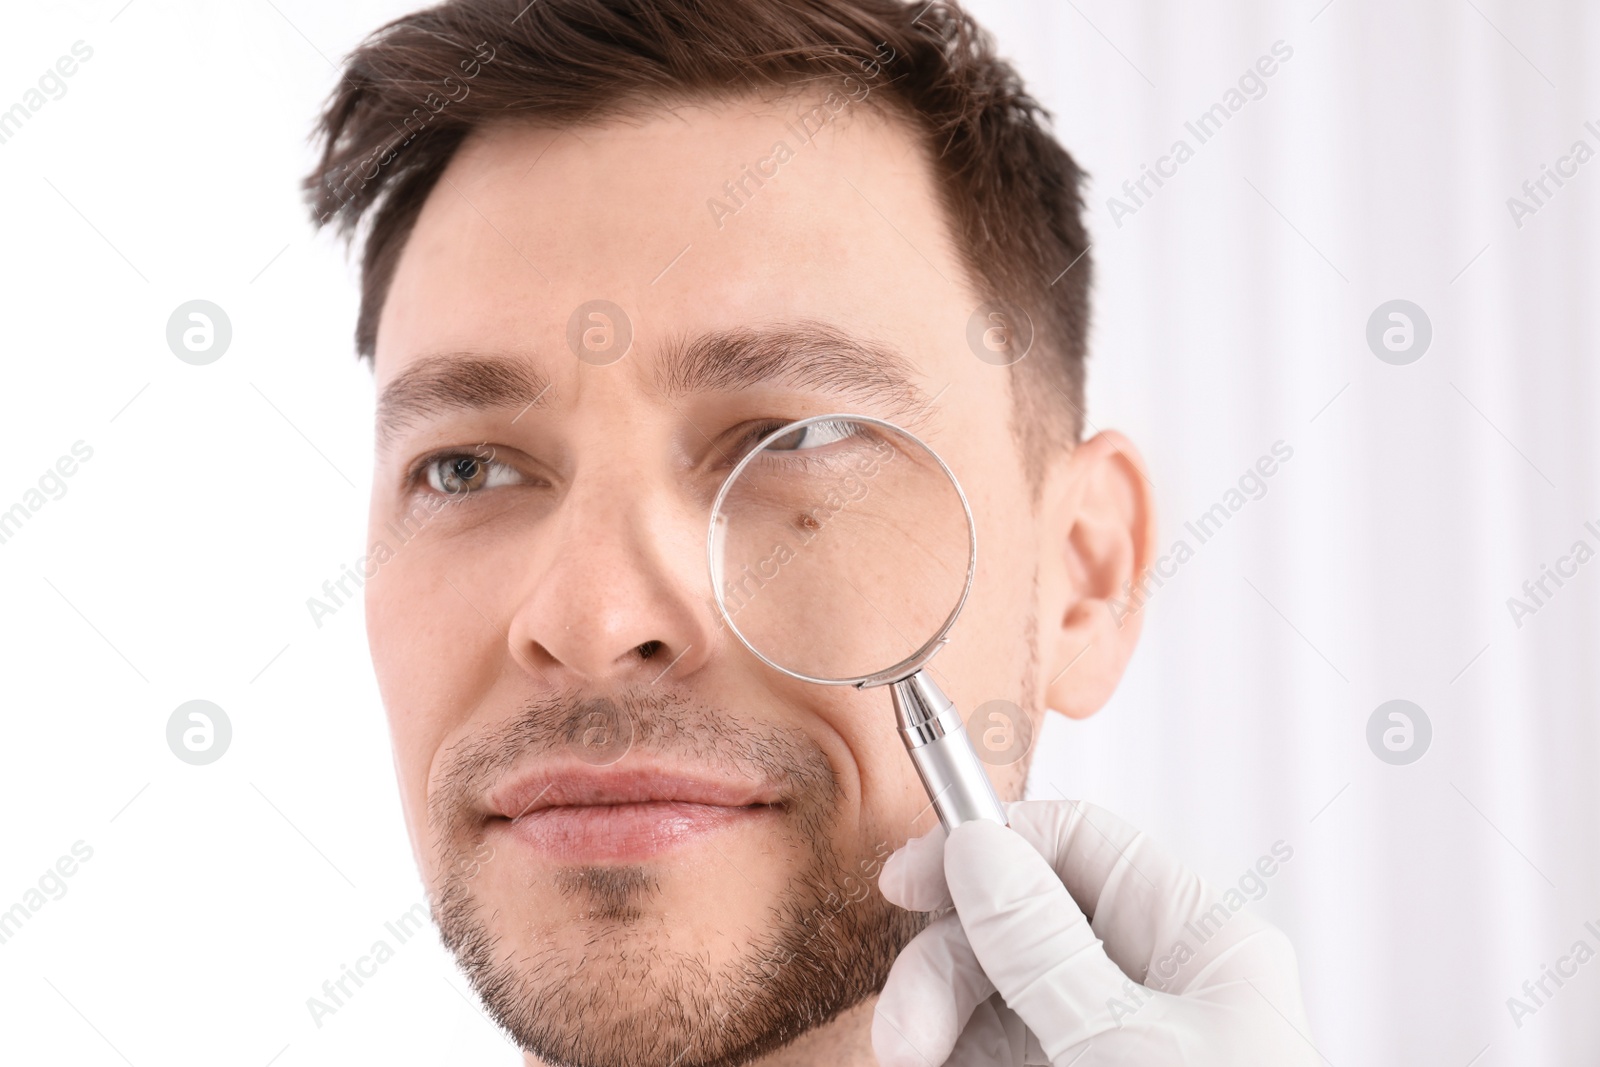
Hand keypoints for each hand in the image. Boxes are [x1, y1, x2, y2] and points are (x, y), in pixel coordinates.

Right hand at [872, 800, 1317, 1065]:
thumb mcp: (1120, 1047)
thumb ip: (1041, 945)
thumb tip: (978, 847)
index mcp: (1200, 946)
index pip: (1083, 847)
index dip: (992, 845)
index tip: (909, 880)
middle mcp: (1152, 985)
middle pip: (1019, 922)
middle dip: (948, 969)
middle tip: (905, 1036)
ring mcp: (1106, 1044)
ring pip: (991, 993)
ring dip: (937, 1023)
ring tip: (911, 1064)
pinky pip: (988, 1051)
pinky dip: (952, 1056)